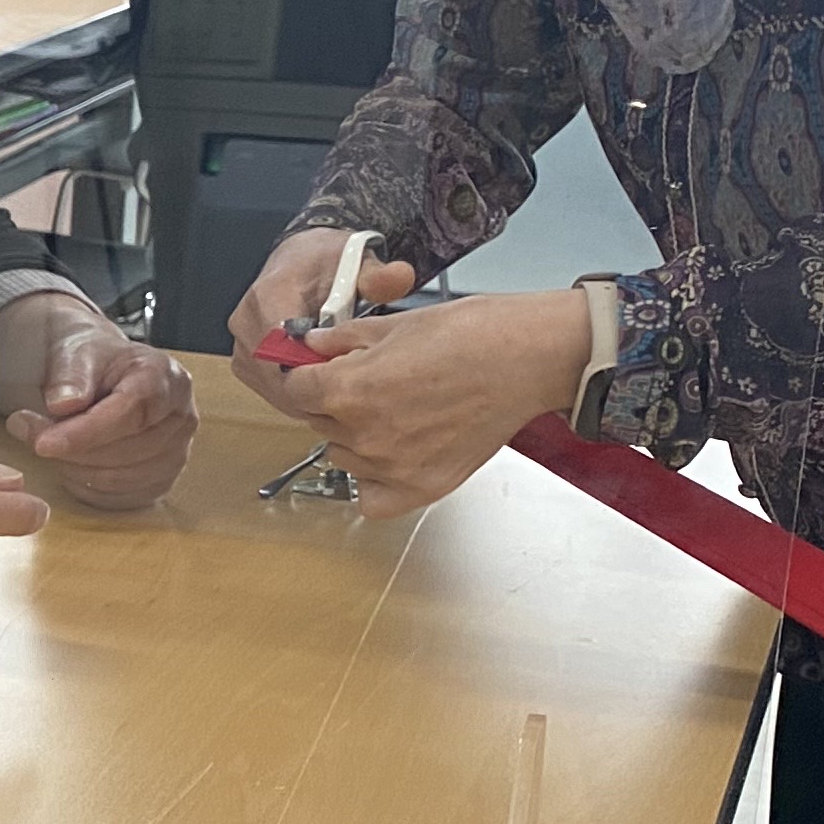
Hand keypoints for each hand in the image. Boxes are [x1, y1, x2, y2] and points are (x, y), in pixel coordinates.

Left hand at [0, 303, 197, 510]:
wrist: (102, 374)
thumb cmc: (91, 362)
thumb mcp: (75, 352)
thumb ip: (69, 375)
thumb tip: (64, 405)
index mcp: (166, 377)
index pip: (134, 412)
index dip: (87, 433)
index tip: (44, 443)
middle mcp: (181, 417)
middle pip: (127, 450)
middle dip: (72, 450)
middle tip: (27, 431)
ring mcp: (176, 453)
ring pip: (121, 479)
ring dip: (75, 468)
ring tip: (47, 442)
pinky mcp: (161, 481)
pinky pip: (120, 499)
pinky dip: (87, 487)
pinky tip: (69, 464)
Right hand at [228, 230, 422, 414]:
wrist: (299, 259)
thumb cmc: (325, 263)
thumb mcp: (357, 261)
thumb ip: (378, 276)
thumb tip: (400, 277)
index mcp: (269, 295)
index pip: (281, 347)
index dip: (313, 368)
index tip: (346, 373)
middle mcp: (246, 320)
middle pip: (275, 374)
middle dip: (313, 387)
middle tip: (350, 388)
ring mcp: (241, 343)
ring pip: (270, 386)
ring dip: (305, 394)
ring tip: (338, 386)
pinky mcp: (243, 358)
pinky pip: (267, 387)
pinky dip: (295, 392)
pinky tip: (321, 385)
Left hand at [260, 289, 590, 516]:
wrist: (529, 359)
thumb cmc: (475, 336)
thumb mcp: (393, 325)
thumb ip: (340, 342)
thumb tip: (310, 346)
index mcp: (347, 390)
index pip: (295, 389)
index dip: (306, 374)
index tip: (317, 370)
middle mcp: (364, 435)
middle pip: (318, 422)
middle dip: (333, 402)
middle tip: (368, 383)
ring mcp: (392, 467)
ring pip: (343, 456)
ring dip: (354, 437)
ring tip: (394, 411)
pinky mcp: (422, 488)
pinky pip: (372, 498)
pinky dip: (375, 481)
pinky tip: (392, 454)